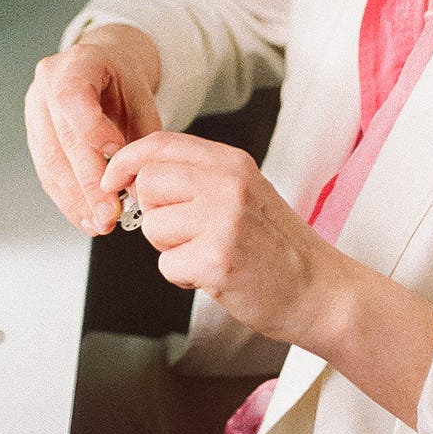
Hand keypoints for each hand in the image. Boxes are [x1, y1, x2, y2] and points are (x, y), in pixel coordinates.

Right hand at [25, 24, 162, 235]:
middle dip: (87, 183)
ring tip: (98, 223)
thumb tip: (138, 182)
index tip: (116, 154)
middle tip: (109, 212)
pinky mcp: (34, 137)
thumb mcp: (141, 93)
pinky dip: (67, 198)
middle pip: (62, 139)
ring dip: (75, 199)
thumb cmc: (119, 78)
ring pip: (50, 163)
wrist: (98, 65)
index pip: (72, 97)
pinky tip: (84, 216)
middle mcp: (47, 86)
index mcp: (75, 65)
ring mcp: (35, 112)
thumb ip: (143, 133)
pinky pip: (47, 173)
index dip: (92, 129)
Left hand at [100, 132, 331, 345]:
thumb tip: (138, 175)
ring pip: (152, 227)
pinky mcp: (217, 260)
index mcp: (232, 162)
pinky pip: (166, 265)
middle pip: (148, 184)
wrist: (318, 290)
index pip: (161, 143)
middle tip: (185, 232)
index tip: (114, 180)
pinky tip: (214, 274)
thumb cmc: (277, 246)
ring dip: (170, 249)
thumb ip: (198, 176)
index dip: (127, 161)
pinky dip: (183, 276)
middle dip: (154, 213)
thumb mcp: (244, 191)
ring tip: (208, 254)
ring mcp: (223, 221)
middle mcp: (228, 184)